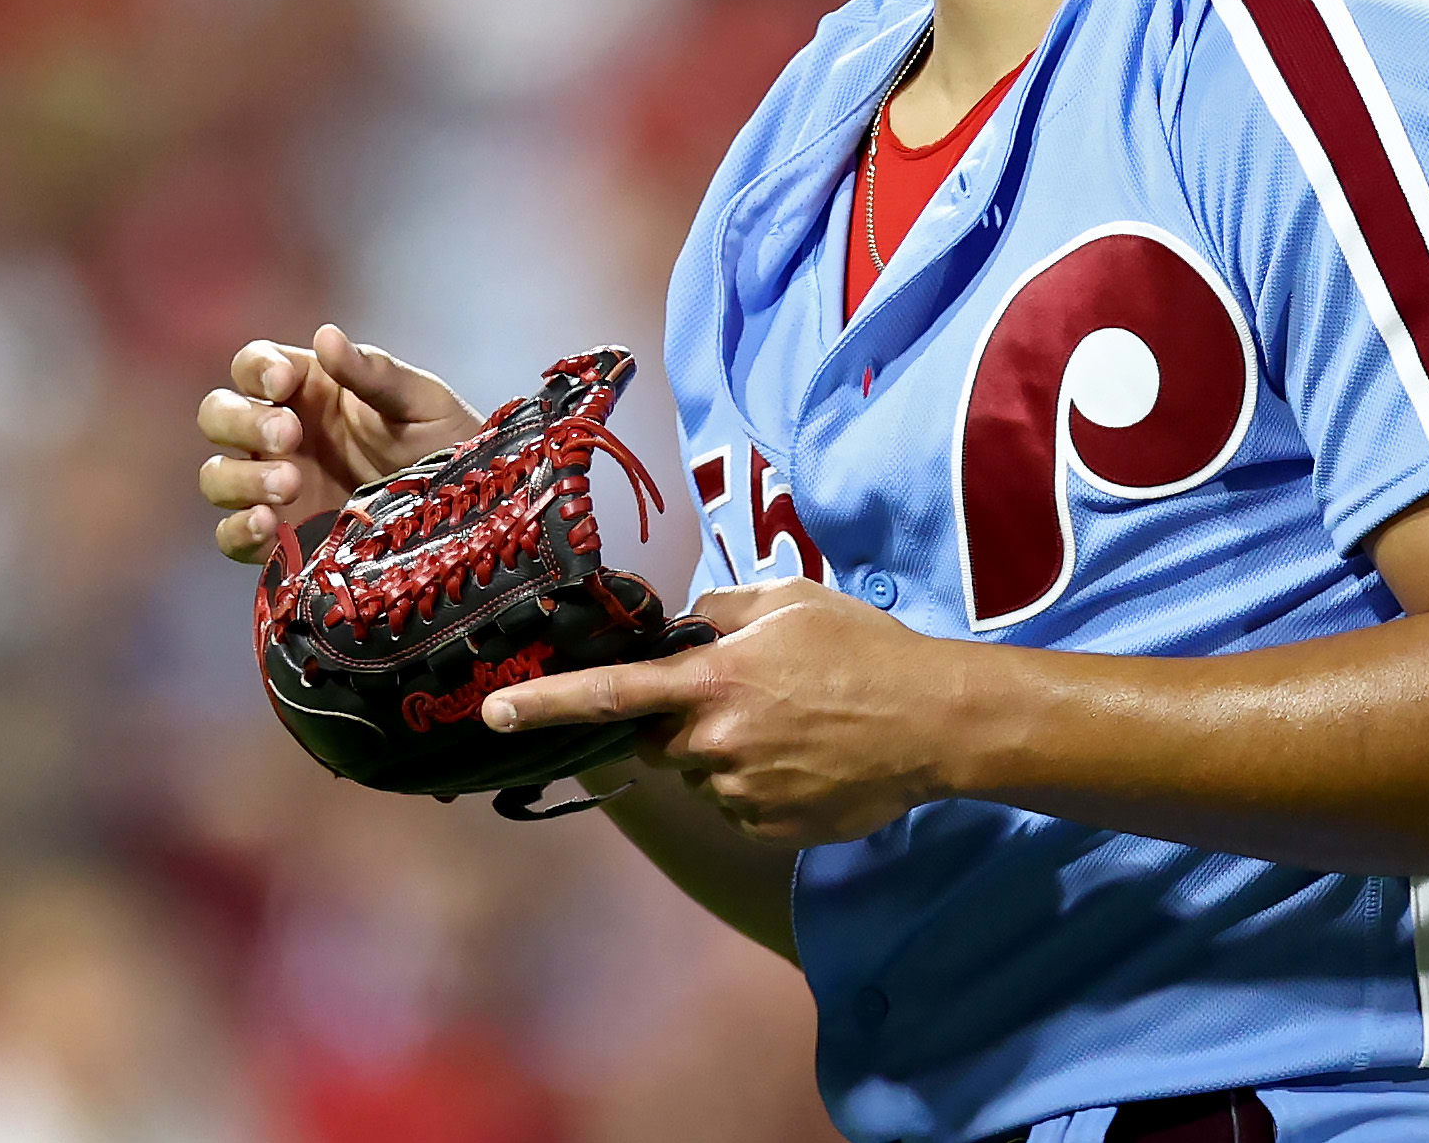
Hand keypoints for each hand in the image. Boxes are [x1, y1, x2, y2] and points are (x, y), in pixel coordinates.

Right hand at [193, 325, 480, 561]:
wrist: (468, 509)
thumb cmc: (445, 440)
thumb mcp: (419, 402)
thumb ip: (373, 373)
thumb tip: (326, 335)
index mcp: (309, 389)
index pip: (253, 366)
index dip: (257, 369)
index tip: (283, 383)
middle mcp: (281, 435)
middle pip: (220, 416)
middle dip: (242, 422)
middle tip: (290, 435)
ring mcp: (275, 488)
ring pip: (218, 476)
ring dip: (242, 478)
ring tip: (290, 484)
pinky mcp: (282, 539)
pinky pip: (233, 537)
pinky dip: (239, 531)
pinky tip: (268, 526)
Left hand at [484, 580, 961, 847]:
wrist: (935, 723)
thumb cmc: (866, 649)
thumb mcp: (793, 600)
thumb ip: (722, 608)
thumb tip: (683, 623)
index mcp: (713, 681)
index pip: (611, 693)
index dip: (546, 703)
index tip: (493, 713)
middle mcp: (715, 741)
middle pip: (662, 739)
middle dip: (686, 719)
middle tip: (752, 695)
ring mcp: (741, 792)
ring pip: (704, 774)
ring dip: (729, 753)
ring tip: (798, 727)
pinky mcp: (768, 828)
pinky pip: (739, 806)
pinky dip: (761, 786)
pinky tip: (810, 761)